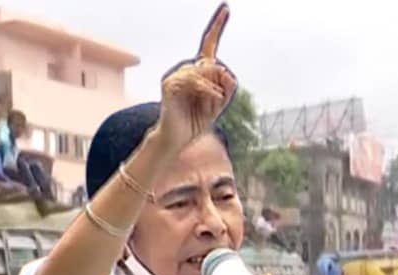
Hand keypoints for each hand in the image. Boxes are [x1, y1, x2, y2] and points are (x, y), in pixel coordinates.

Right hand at [155, 3, 236, 151]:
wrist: (179, 138)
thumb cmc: (198, 120)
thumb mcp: (221, 102)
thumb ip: (228, 85)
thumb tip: (222, 70)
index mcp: (200, 70)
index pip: (209, 44)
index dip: (217, 25)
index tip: (226, 7)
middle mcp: (188, 69)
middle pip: (213, 63)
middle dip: (221, 82)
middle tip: (219, 100)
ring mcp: (177, 76)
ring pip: (204, 70)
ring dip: (214, 88)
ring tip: (214, 102)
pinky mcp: (169, 85)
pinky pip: (193, 80)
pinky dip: (206, 89)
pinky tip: (211, 98)